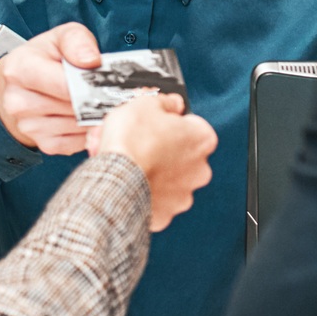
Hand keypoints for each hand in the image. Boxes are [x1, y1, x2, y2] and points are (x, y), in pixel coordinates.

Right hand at [0, 22, 100, 155]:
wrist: (19, 86)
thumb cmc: (44, 58)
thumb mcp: (59, 37)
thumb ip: (77, 41)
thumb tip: (92, 61)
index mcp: (20, 69)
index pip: (64, 84)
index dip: (92, 83)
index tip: (110, 81)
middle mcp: (19, 102)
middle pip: (75, 106)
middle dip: (97, 99)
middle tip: (112, 91)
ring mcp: (29, 127)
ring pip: (81, 125)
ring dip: (95, 114)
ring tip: (98, 99)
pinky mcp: (45, 144)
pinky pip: (80, 142)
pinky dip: (90, 130)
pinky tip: (87, 114)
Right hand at [90, 92, 217, 231]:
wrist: (114, 181)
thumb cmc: (131, 143)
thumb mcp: (145, 104)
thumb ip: (165, 102)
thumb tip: (172, 103)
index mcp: (202, 140)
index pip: (193, 125)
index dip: (171, 122)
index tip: (156, 122)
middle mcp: (199, 169)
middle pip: (181, 153)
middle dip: (160, 148)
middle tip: (138, 141)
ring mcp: (183, 194)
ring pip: (168, 178)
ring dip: (151, 170)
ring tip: (127, 161)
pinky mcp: (165, 213)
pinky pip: (155, 199)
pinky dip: (143, 191)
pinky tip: (127, 180)